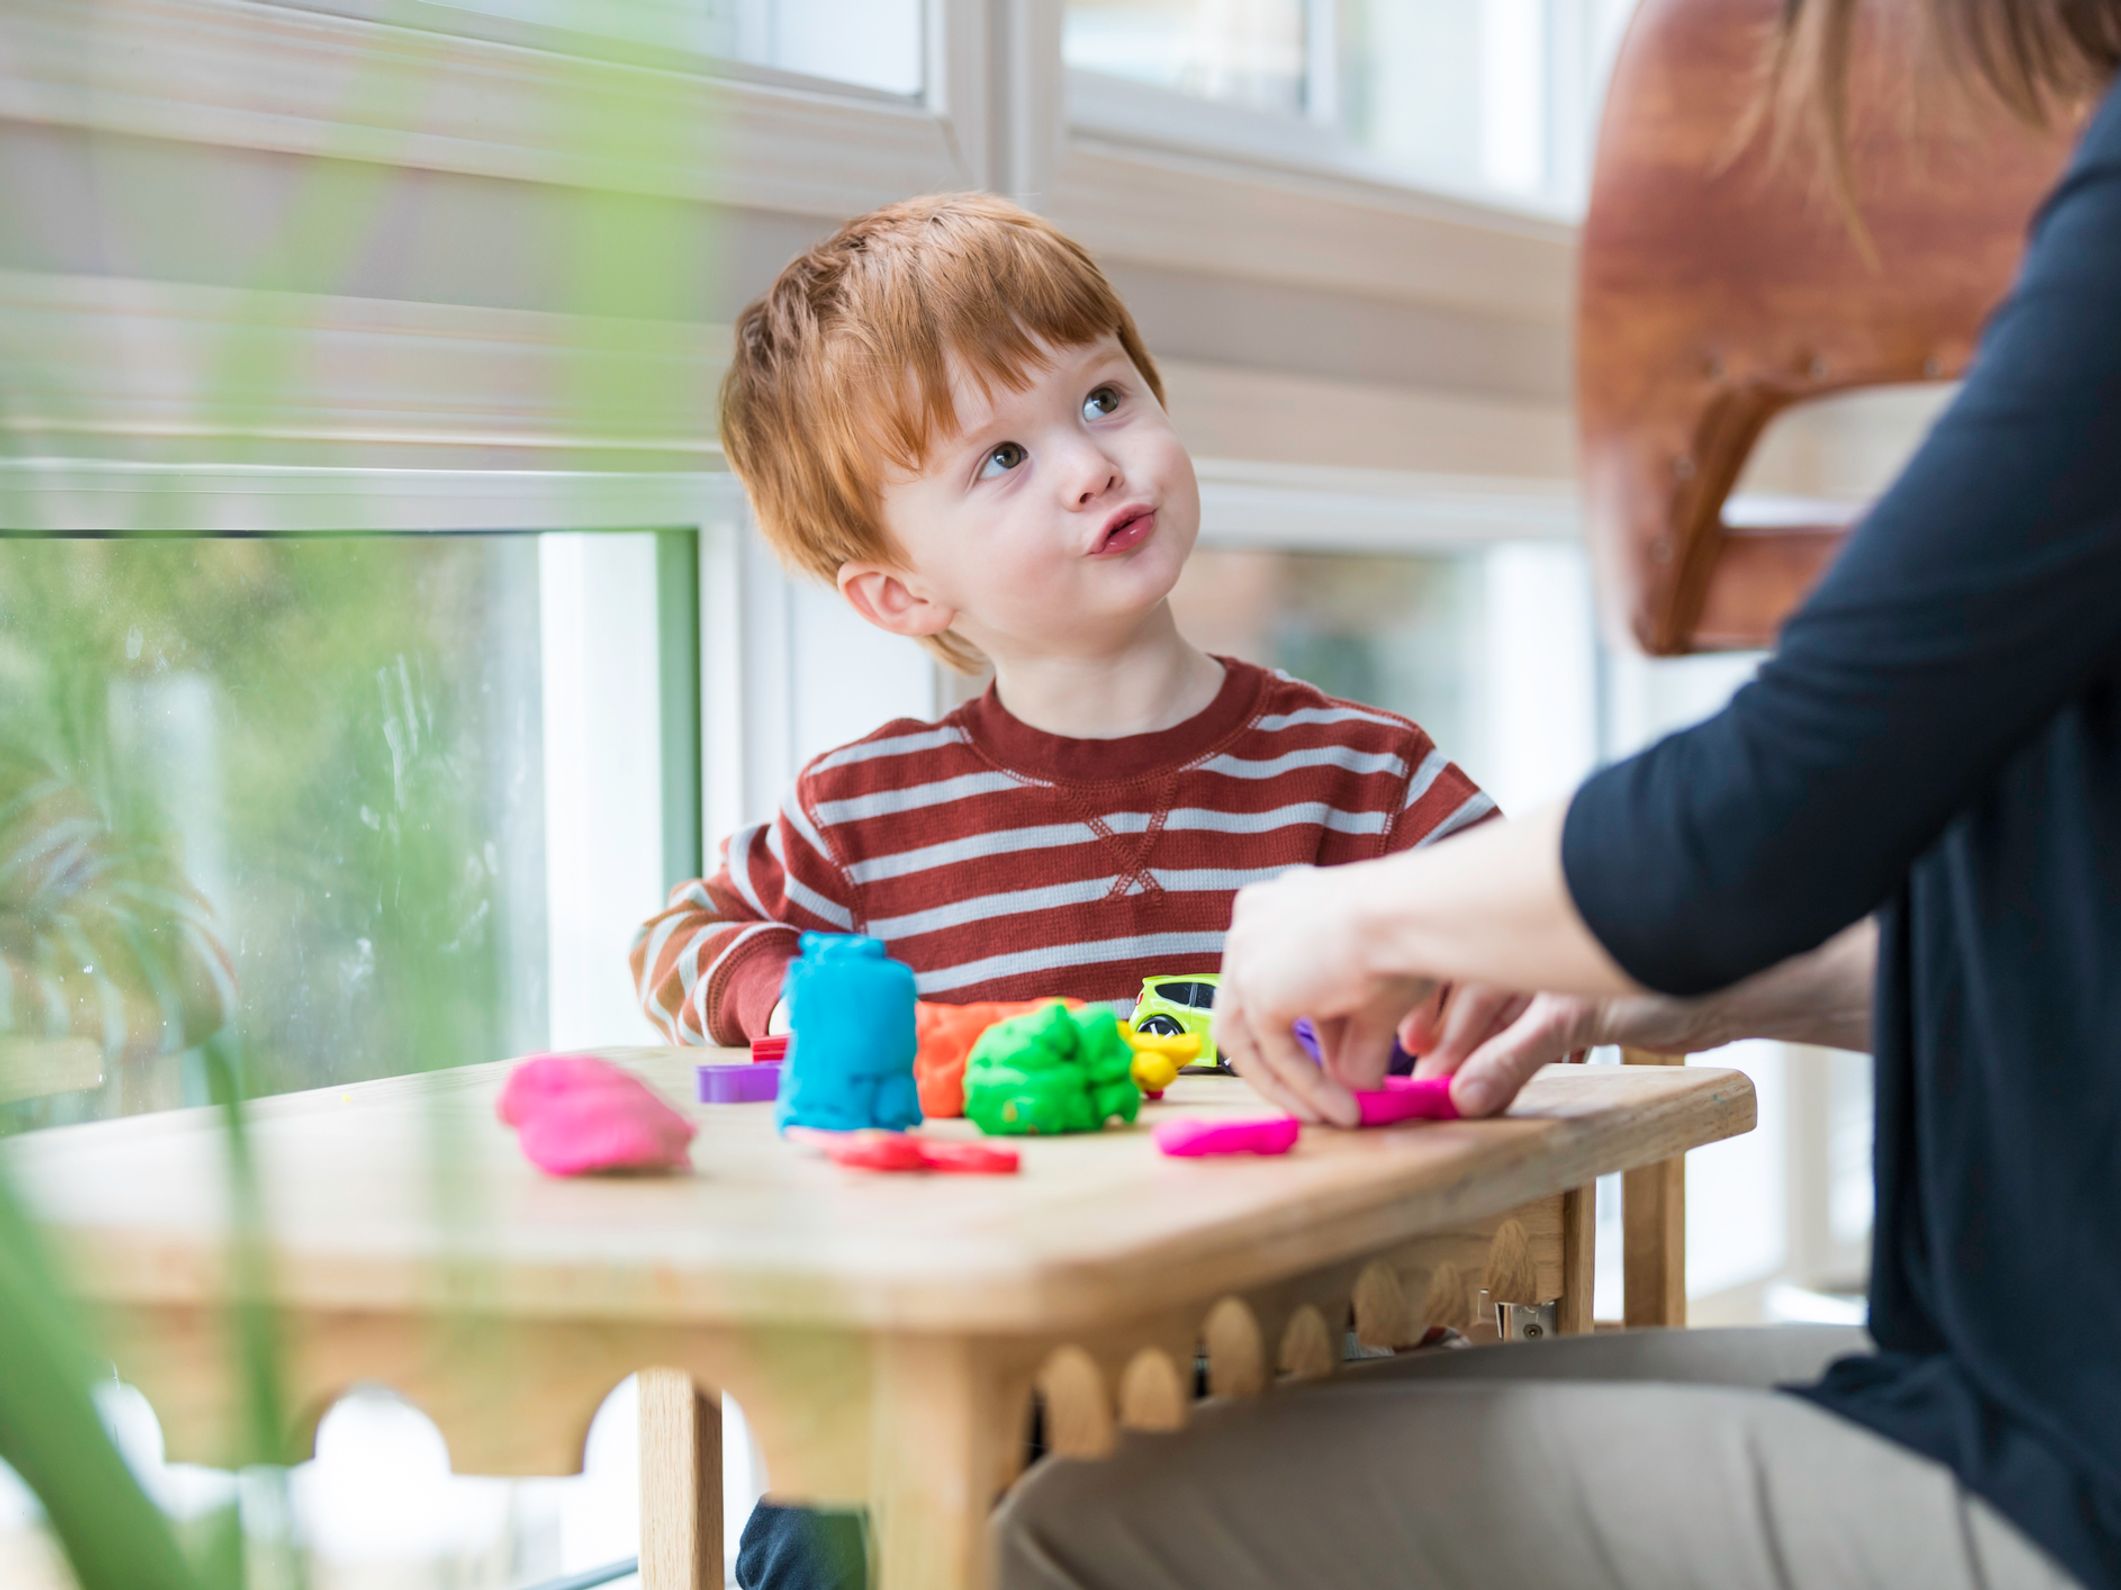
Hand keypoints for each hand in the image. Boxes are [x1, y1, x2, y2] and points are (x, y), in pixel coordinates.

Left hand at [1213, 868, 1434, 1127]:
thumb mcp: (1372, 994)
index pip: (1269, 980)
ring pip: (1251, 1036)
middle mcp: (1251, 920)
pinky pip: (1274, 1051)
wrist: (1413, 915)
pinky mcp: (1255, 985)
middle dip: (1281, 1066)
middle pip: (1246, 1010)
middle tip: (1316, 1104)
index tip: (1323, 1070)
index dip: (1293, 1032)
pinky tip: (1342, 1110)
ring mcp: (1246, 950)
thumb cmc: (1410, 936)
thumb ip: (1351, 1039)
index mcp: (1277, 906)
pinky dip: (1306, 1086)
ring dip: (1291, 1085)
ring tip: (1336, 1117)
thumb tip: (1349, 1088)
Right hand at [1397, 985, 1738, 1115]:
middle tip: (1423, 1084)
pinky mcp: (1586, 1010)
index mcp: (1525, 935)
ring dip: (1480, 1055)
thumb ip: (1517, 1057)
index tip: (1408, 1057)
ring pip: (1503, 1020)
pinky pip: (1534, 1035)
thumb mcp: (1576, 1020)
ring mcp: (1563, 983)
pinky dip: (1514, 1058)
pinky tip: (1499, 1080)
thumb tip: (1463, 1098)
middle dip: (1449, 1043)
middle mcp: (1539, 954)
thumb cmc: (1665, 978)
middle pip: (1475, 1000)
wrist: (1744, 989)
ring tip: (1452, 1089)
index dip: (1431, 1018)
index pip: (1459, 976)